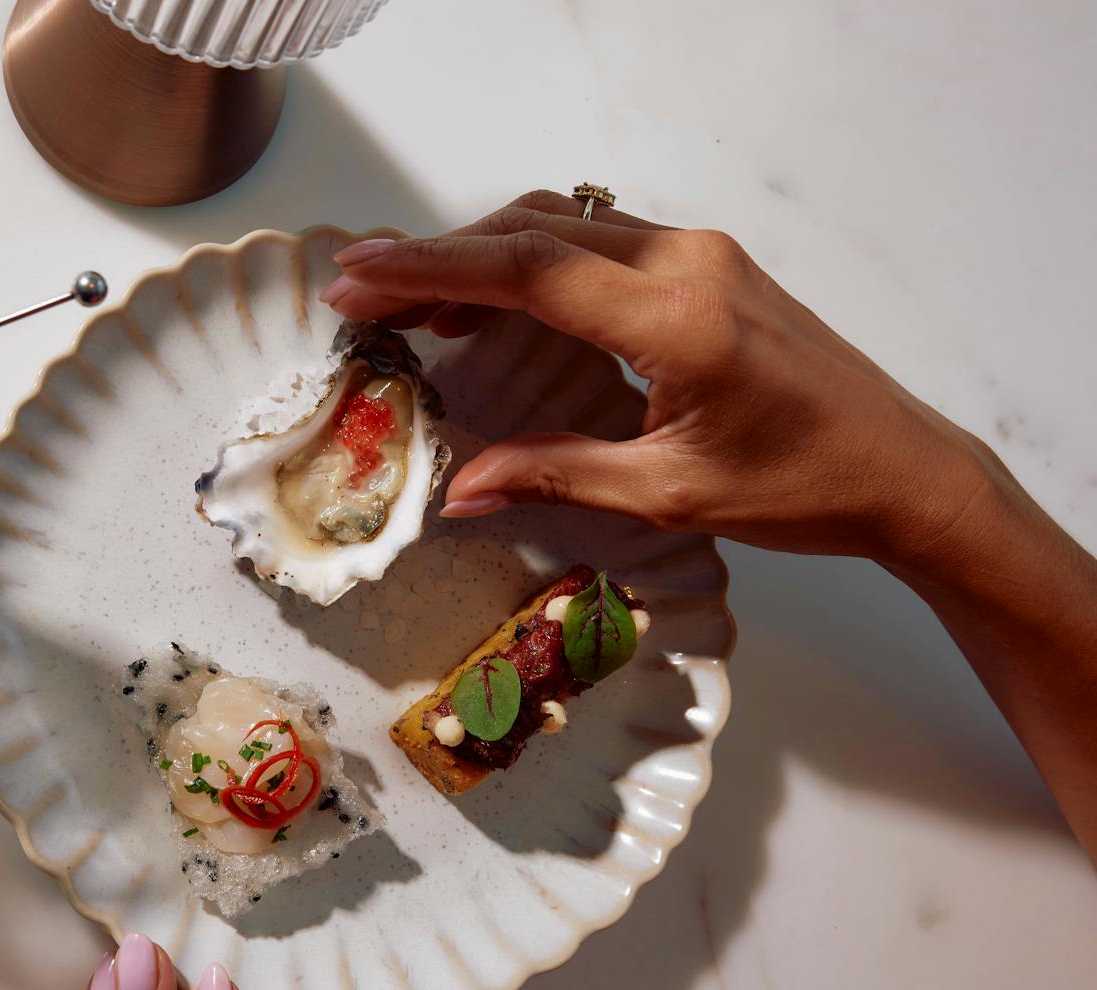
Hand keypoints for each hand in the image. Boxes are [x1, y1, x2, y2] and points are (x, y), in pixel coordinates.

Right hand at [323, 189, 1096, 855]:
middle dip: (440, 254)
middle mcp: (686, 261)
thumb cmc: (799, 488)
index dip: (432, 272)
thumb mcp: (667, 493)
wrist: (903, 468)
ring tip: (410, 296)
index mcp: (677, 315)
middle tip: (359, 284)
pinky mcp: (707, 266)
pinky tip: (493, 301)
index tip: (357, 279)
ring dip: (484, 252)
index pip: (530, 269)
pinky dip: (533, 260)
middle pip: (537, 230)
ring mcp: (701, 254)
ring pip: (566, 224)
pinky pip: (600, 241)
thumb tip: (457, 491)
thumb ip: (555, 474)